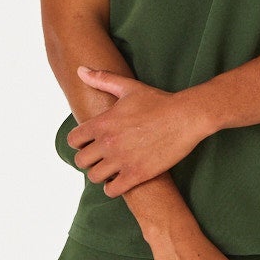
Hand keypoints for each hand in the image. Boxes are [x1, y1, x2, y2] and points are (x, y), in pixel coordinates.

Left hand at [67, 67, 212, 196]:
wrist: (186, 117)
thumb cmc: (158, 101)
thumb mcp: (128, 87)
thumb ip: (102, 79)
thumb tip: (80, 70)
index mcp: (103, 123)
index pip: (73, 140)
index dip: (79, 142)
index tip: (89, 142)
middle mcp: (108, 143)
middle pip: (81, 161)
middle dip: (88, 160)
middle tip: (100, 157)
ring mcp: (122, 160)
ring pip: (94, 177)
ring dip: (100, 174)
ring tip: (110, 169)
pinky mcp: (137, 174)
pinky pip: (112, 190)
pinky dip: (113, 188)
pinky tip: (120, 180)